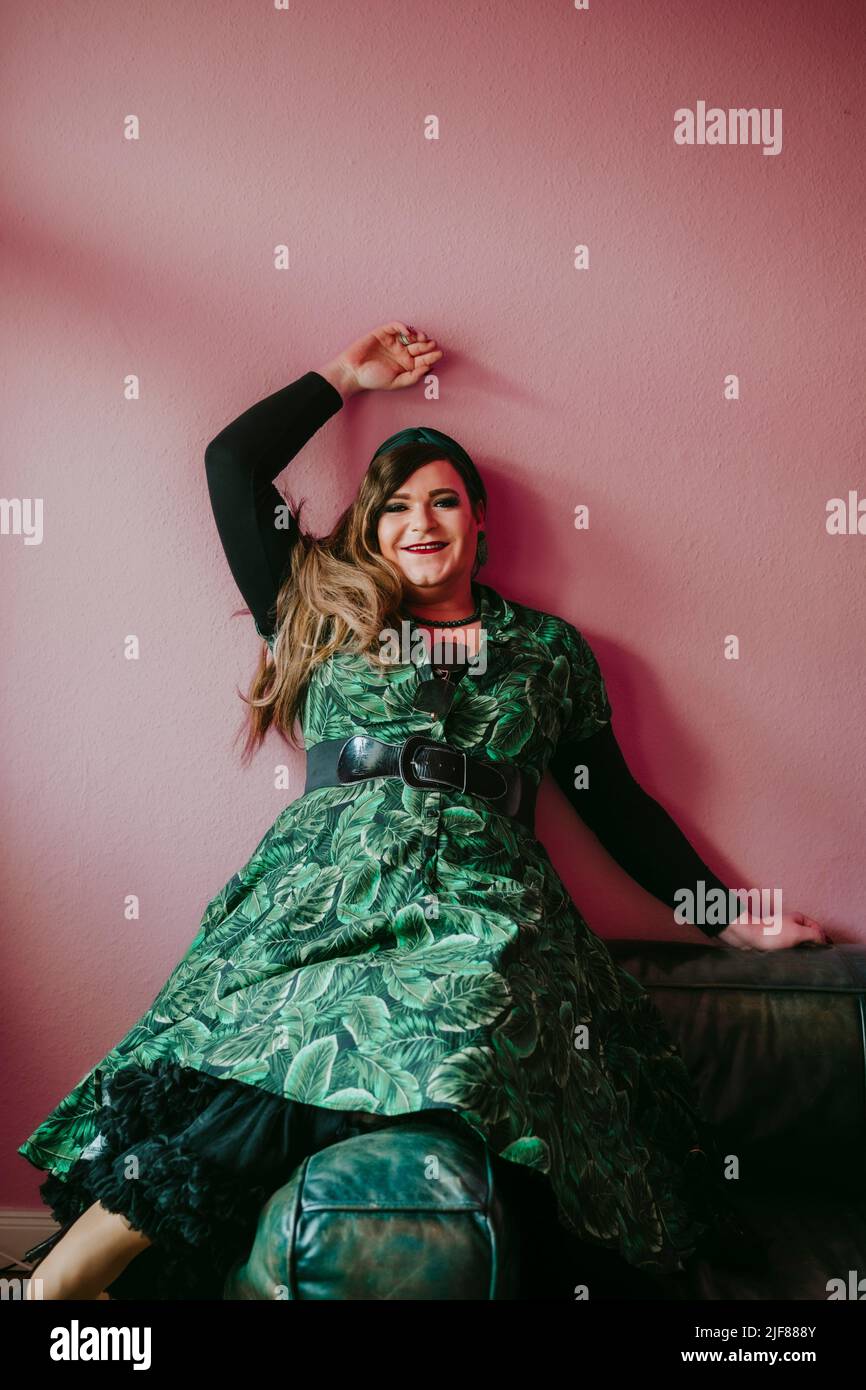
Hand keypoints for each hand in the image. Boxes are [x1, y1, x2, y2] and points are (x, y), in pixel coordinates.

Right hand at [319, 322, 443, 398]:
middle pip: (420, 346)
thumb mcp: (396, 382)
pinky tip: (408, 333)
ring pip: (411, 334)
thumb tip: (429, 368)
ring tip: (421, 339)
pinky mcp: (383, 333)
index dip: (432, 356)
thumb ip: (413, 377)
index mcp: (406, 365)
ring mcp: (393, 342)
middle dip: (427, 345)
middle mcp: (402, 352)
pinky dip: (403, 327)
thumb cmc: (373, 379)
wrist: (352, 371)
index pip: (423, 359)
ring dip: (418, 335)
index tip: (439, 354)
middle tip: (432, 345)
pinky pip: (396, 327)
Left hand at [717, 911, 830, 951]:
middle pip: (811, 936)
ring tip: (809, 960)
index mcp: (799, 919)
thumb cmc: (772, 933)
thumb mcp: (798, 932)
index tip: (828, 950)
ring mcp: (785, 934)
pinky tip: (797, 961)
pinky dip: (796, 955)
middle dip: (816, 945)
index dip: (824, 939)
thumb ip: (814, 935)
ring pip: (801, 944)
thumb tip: (824, 940)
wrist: (749, 938)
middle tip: (821, 957)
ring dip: (806, 951)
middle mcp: (793, 925)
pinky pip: (792, 950)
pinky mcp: (778, 943)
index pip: (818, 929)